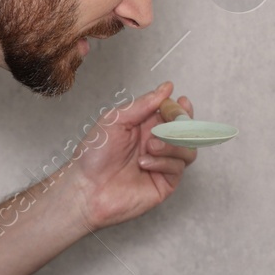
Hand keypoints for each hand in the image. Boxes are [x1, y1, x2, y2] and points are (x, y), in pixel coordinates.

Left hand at [67, 82, 197, 230]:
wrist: (86, 187)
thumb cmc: (94, 154)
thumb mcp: (116, 120)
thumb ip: (142, 104)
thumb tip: (166, 87)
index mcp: (146, 126)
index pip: (174, 113)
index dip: (180, 107)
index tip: (179, 101)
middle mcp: (157, 143)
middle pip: (187, 130)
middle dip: (181, 124)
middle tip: (163, 127)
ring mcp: (163, 164)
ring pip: (188, 148)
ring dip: (172, 144)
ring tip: (150, 146)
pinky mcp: (165, 183)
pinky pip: (178, 167)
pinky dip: (164, 162)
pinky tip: (143, 164)